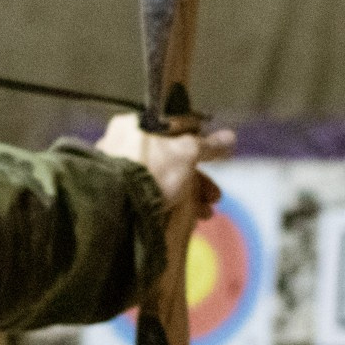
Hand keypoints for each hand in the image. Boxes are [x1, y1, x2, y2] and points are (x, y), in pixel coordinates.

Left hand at [95, 113, 234, 221]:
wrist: (116, 206)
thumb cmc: (150, 170)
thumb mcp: (186, 152)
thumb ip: (208, 145)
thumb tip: (230, 138)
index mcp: (133, 125)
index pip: (172, 130)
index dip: (197, 145)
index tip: (213, 162)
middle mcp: (120, 145)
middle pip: (168, 159)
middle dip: (197, 180)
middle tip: (213, 198)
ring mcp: (115, 173)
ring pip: (160, 181)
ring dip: (187, 197)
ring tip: (203, 215)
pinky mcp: (114, 198)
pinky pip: (148, 198)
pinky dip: (167, 206)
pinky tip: (183, 219)